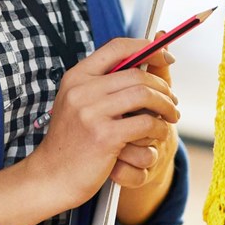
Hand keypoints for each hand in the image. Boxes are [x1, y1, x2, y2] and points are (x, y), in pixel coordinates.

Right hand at [25, 37, 179, 205]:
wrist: (51, 176)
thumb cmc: (71, 142)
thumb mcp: (79, 104)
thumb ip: (105, 84)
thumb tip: (142, 59)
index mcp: (76, 77)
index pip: (116, 47)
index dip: (145, 47)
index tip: (165, 53)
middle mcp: (81, 89)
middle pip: (137, 73)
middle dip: (163, 86)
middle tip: (173, 101)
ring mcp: (91, 112)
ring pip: (145, 95)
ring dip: (166, 106)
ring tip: (171, 117)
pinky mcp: (104, 136)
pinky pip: (146, 123)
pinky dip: (159, 128)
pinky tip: (158, 134)